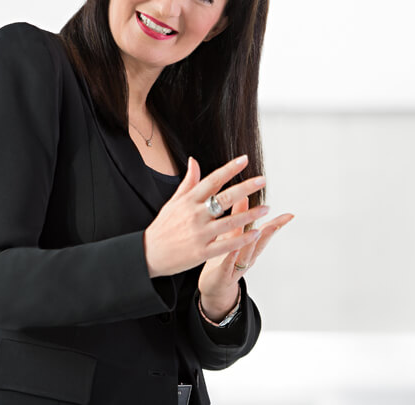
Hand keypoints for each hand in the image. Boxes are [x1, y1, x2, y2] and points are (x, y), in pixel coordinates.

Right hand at [143, 155, 270, 277]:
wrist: (149, 254)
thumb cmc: (163, 227)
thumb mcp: (173, 202)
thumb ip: (188, 182)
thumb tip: (194, 160)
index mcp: (188, 201)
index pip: (212, 181)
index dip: (229, 169)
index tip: (244, 160)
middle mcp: (194, 215)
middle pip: (224, 198)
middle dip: (245, 188)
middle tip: (262, 180)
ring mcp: (199, 234)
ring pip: (229, 222)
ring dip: (250, 215)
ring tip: (266, 208)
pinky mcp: (201, 252)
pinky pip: (226, 245)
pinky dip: (241, 239)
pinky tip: (254, 233)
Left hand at [197, 202, 292, 318]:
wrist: (212, 286)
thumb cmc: (222, 257)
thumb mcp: (231, 235)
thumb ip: (238, 217)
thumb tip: (244, 194)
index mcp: (249, 246)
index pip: (265, 232)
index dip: (277, 224)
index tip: (290, 215)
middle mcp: (247, 257)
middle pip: (260, 244)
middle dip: (269, 233)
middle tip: (278, 223)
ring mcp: (236, 267)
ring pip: (246, 254)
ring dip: (252, 244)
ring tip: (258, 233)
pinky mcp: (223, 275)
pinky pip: (228, 265)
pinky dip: (231, 258)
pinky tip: (232, 250)